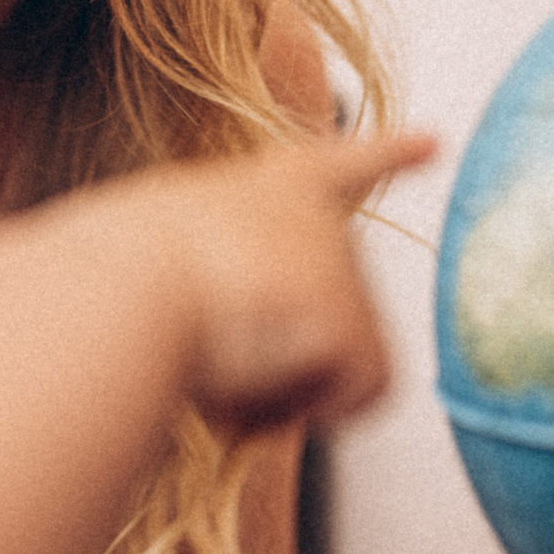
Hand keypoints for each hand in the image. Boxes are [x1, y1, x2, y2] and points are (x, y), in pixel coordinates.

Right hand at [142, 131, 433, 433]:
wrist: (125, 290)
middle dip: (287, 356)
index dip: (389, 153)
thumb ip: (221, 286)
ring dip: (284, 389)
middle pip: (327, 314)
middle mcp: (318, 215)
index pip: (342, 163)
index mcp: (268, 185)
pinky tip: (259, 395)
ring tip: (219, 371)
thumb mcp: (168, 259)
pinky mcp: (353, 317)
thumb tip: (246, 364)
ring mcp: (342, 262)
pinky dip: (309, 412)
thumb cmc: (119, 277)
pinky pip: (356, 398)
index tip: (434, 141)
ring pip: (339, 363)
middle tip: (216, 365)